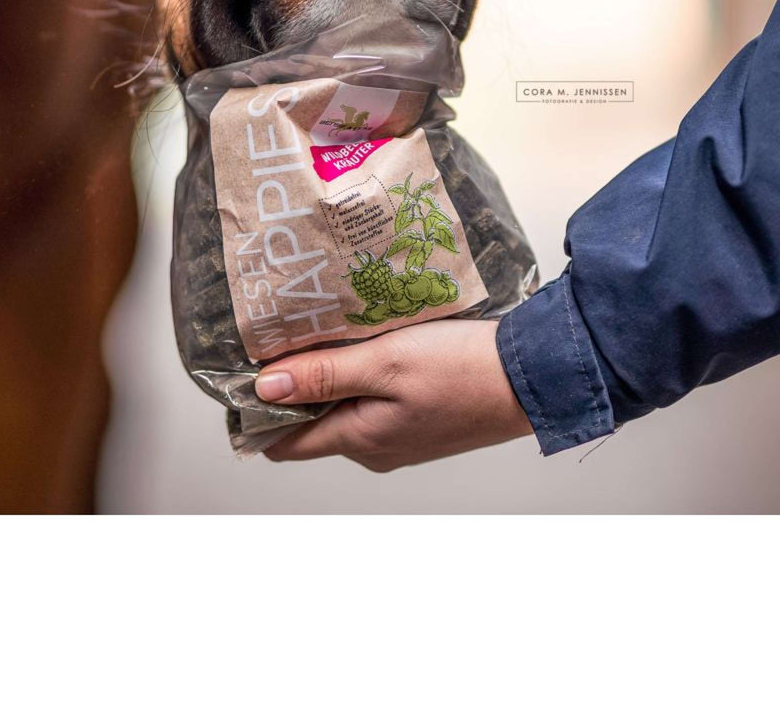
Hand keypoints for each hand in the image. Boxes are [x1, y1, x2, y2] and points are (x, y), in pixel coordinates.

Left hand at [255, 318, 533, 471]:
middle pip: (311, 422)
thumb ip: (323, 375)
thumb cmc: (464, 369)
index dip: (256, 413)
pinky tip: (368, 342)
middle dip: (293, 384)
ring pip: (343, 408)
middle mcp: (374, 448)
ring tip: (327, 330)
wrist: (534, 377)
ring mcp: (399, 437)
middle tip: (287, 333)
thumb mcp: (386, 362)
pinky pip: (373, 401)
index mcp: (359, 440)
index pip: (283, 443)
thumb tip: (263, 389)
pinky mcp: (421, 420)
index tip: (245, 370)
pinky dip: (362, 375)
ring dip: (330, 375)